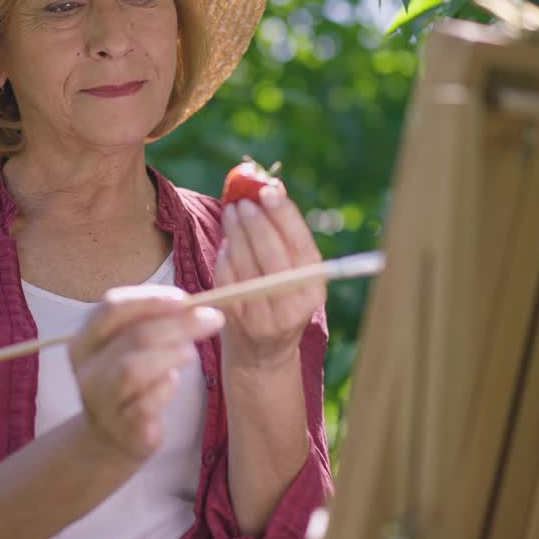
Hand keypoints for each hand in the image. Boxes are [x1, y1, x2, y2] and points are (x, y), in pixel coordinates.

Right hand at [67, 285, 224, 463]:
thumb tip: (193, 304)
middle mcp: (87, 371)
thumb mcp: (129, 348)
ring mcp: (102, 402)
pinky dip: (166, 387)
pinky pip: (146, 403)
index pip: (111, 308)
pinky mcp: (124, 428)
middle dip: (178, 323)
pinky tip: (174, 381)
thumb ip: (151, 323)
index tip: (184, 298)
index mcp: (85, 342)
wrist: (111, 439)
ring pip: (134, 369)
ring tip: (191, 352)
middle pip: (133, 336)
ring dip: (171, 354)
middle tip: (211, 317)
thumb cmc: (128, 382)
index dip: (149, 298)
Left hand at [214, 180, 324, 371]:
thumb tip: (271, 186)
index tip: (268, 189)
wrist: (262, 353)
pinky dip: (225, 256)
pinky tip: (226, 244)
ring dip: (235, 232)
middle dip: (254, 221)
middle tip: (242, 201)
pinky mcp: (237, 319)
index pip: (300, 244)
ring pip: (245, 262)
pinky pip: (227, 278)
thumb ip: (286, 237)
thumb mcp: (294, 273)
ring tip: (231, 213)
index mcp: (314, 287)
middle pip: (271, 252)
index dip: (283, 214)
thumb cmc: (279, 298)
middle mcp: (293, 304)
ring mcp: (264, 315)